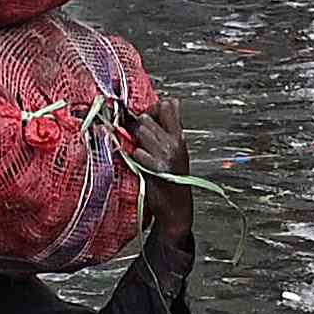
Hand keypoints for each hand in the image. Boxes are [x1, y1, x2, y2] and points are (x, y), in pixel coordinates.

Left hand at [121, 101, 192, 238]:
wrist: (175, 208)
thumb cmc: (172, 181)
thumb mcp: (175, 152)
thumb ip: (167, 131)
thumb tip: (160, 108)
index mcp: (180, 137)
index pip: (168, 105)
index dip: (153, 108)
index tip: (147, 119)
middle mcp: (174, 143)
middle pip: (146, 118)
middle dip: (137, 126)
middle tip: (138, 141)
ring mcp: (165, 154)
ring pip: (139, 131)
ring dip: (133, 140)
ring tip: (138, 153)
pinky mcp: (154, 167)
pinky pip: (137, 151)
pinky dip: (133, 155)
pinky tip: (137, 163)